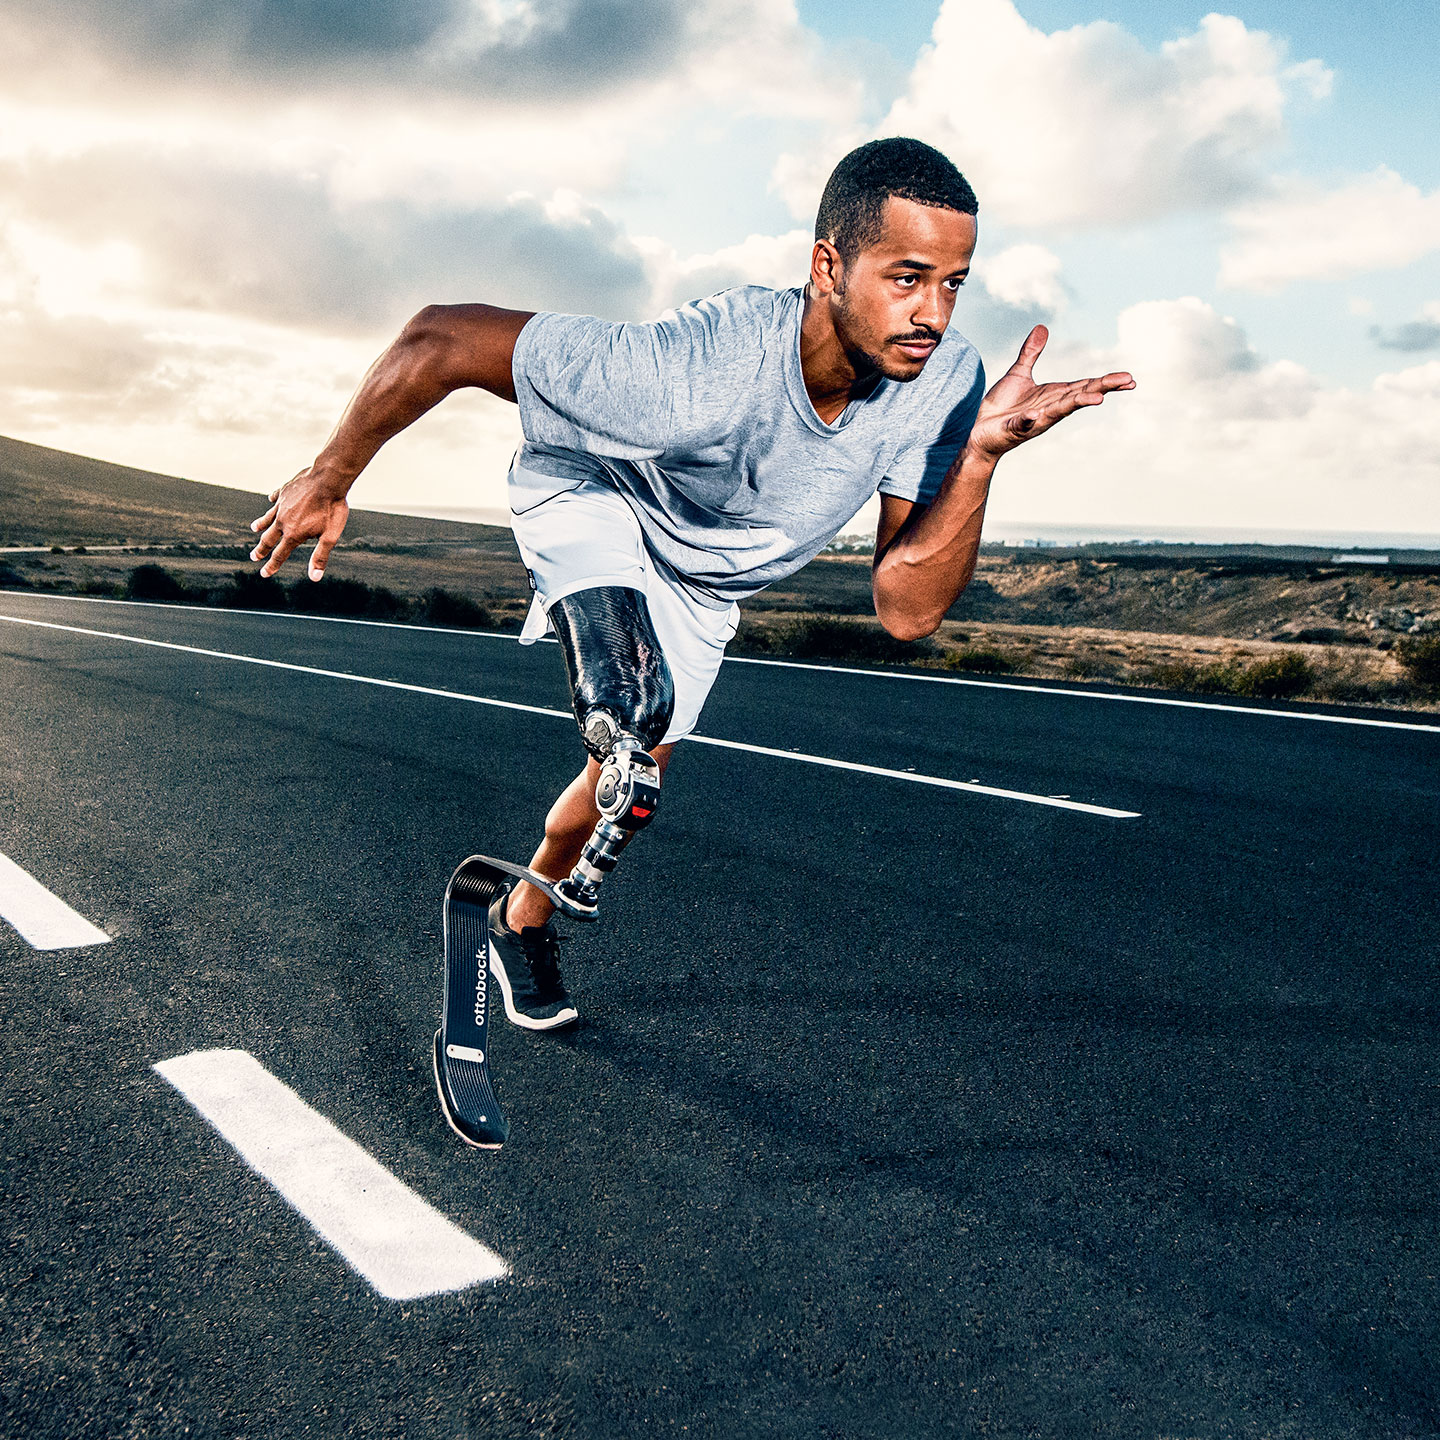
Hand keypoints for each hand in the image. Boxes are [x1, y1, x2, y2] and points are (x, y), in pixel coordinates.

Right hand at [249, 467, 350, 579]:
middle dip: (261, 549)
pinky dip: (273, 501)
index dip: (272, 566)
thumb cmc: (332, 508)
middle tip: (253, 557)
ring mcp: (282, 504)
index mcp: (293, 534)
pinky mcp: (285, 491)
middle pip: (269, 538)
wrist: (328, 479)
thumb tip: (314, 578)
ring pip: (268, 517)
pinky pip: (276, 497)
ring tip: (254, 529)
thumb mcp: (330, 536)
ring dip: (261, 524)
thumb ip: (320, 556)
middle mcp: (283, 520)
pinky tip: (271, 500)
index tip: (264, 574)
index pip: (280, 555)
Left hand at [967, 325, 1133, 462]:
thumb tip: (1042, 327)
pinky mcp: (1015, 428)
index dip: (1106, 382)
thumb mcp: (1019, 374)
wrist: (979, 431)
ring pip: (1059, 410)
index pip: (1085, 386)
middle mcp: (1050, 408)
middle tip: (1127, 382)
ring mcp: (1034, 420)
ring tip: (1098, 399)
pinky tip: (1036, 415)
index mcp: (1054, 395)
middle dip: (1103, 388)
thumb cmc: (1002, 407)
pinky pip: (1023, 423)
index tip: (1129, 378)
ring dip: (1078, 404)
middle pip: (1081, 395)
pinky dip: (1030, 420)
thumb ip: (1031, 353)